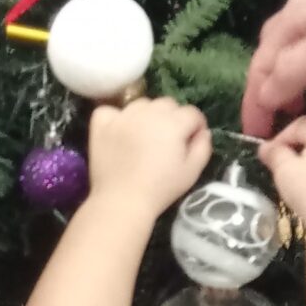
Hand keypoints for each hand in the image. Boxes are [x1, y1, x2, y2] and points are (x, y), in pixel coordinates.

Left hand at [86, 95, 209, 213]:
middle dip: (172, 118)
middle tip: (167, 140)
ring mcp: (123, 117)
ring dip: (146, 115)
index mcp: (173, 123)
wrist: (122, 201)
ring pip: (141, 104)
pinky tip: (119, 130)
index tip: (190, 141)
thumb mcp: (192, 171)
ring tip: (143, 136)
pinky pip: (109, 110)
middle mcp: (148, 113)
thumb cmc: (160, 189)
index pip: (191, 113)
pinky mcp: (102, 124)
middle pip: (167, 104)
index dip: (195, 126)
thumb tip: (202, 131)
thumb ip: (203, 146)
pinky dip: (114, 117)